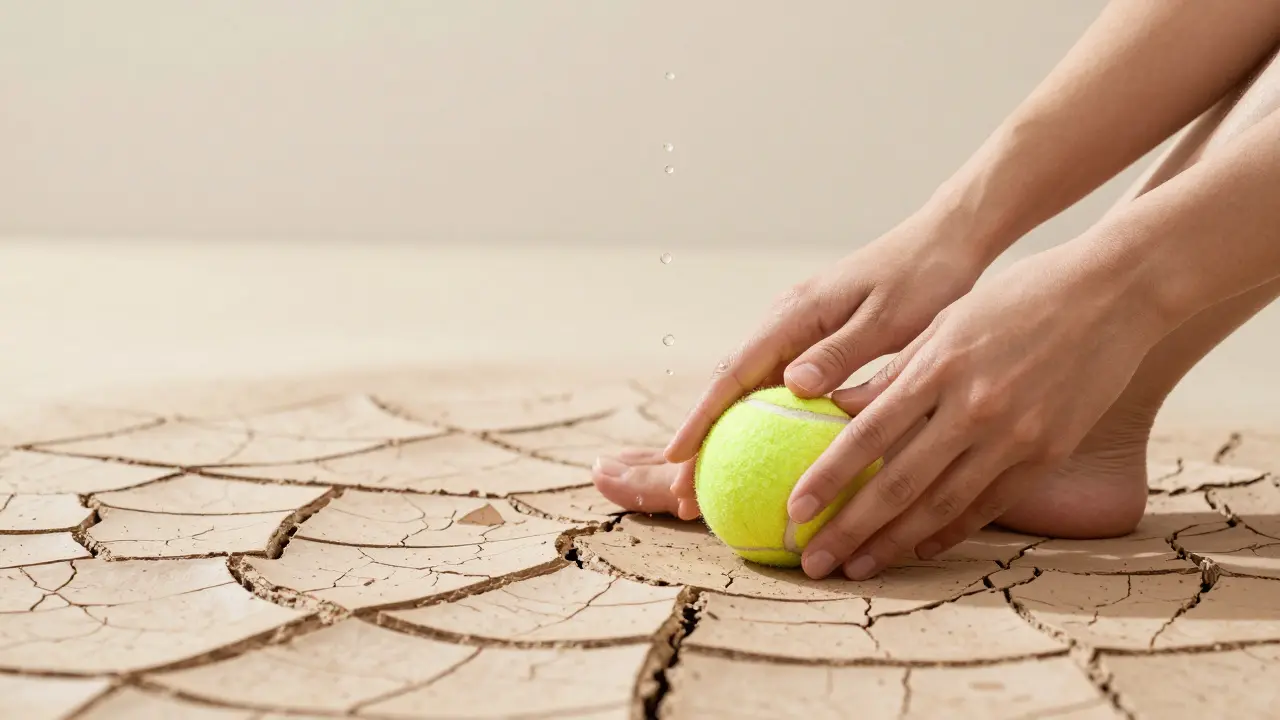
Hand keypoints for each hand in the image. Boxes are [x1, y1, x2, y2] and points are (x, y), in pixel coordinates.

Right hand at [663, 209, 990, 519]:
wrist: (944, 240)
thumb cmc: (925, 277)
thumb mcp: (888, 318)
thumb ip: (841, 351)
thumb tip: (792, 385)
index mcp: (796, 314)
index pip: (734, 374)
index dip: (701, 420)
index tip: (676, 459)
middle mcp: (785, 321)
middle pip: (731, 388)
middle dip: (702, 441)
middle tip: (684, 493)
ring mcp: (797, 329)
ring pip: (748, 389)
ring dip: (726, 436)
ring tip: (711, 485)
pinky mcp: (815, 339)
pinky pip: (775, 385)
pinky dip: (759, 422)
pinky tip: (761, 454)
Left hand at [789, 245, 1164, 579]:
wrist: (1114, 293)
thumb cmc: (1018, 298)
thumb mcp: (947, 321)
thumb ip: (896, 370)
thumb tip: (838, 408)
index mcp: (939, 367)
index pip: (867, 435)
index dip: (828, 478)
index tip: (795, 510)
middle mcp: (973, 407)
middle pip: (898, 483)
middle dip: (849, 528)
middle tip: (813, 560)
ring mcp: (1014, 434)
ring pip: (941, 505)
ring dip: (894, 543)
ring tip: (858, 567)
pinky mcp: (1048, 451)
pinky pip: (989, 503)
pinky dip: (950, 530)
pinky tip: (918, 547)